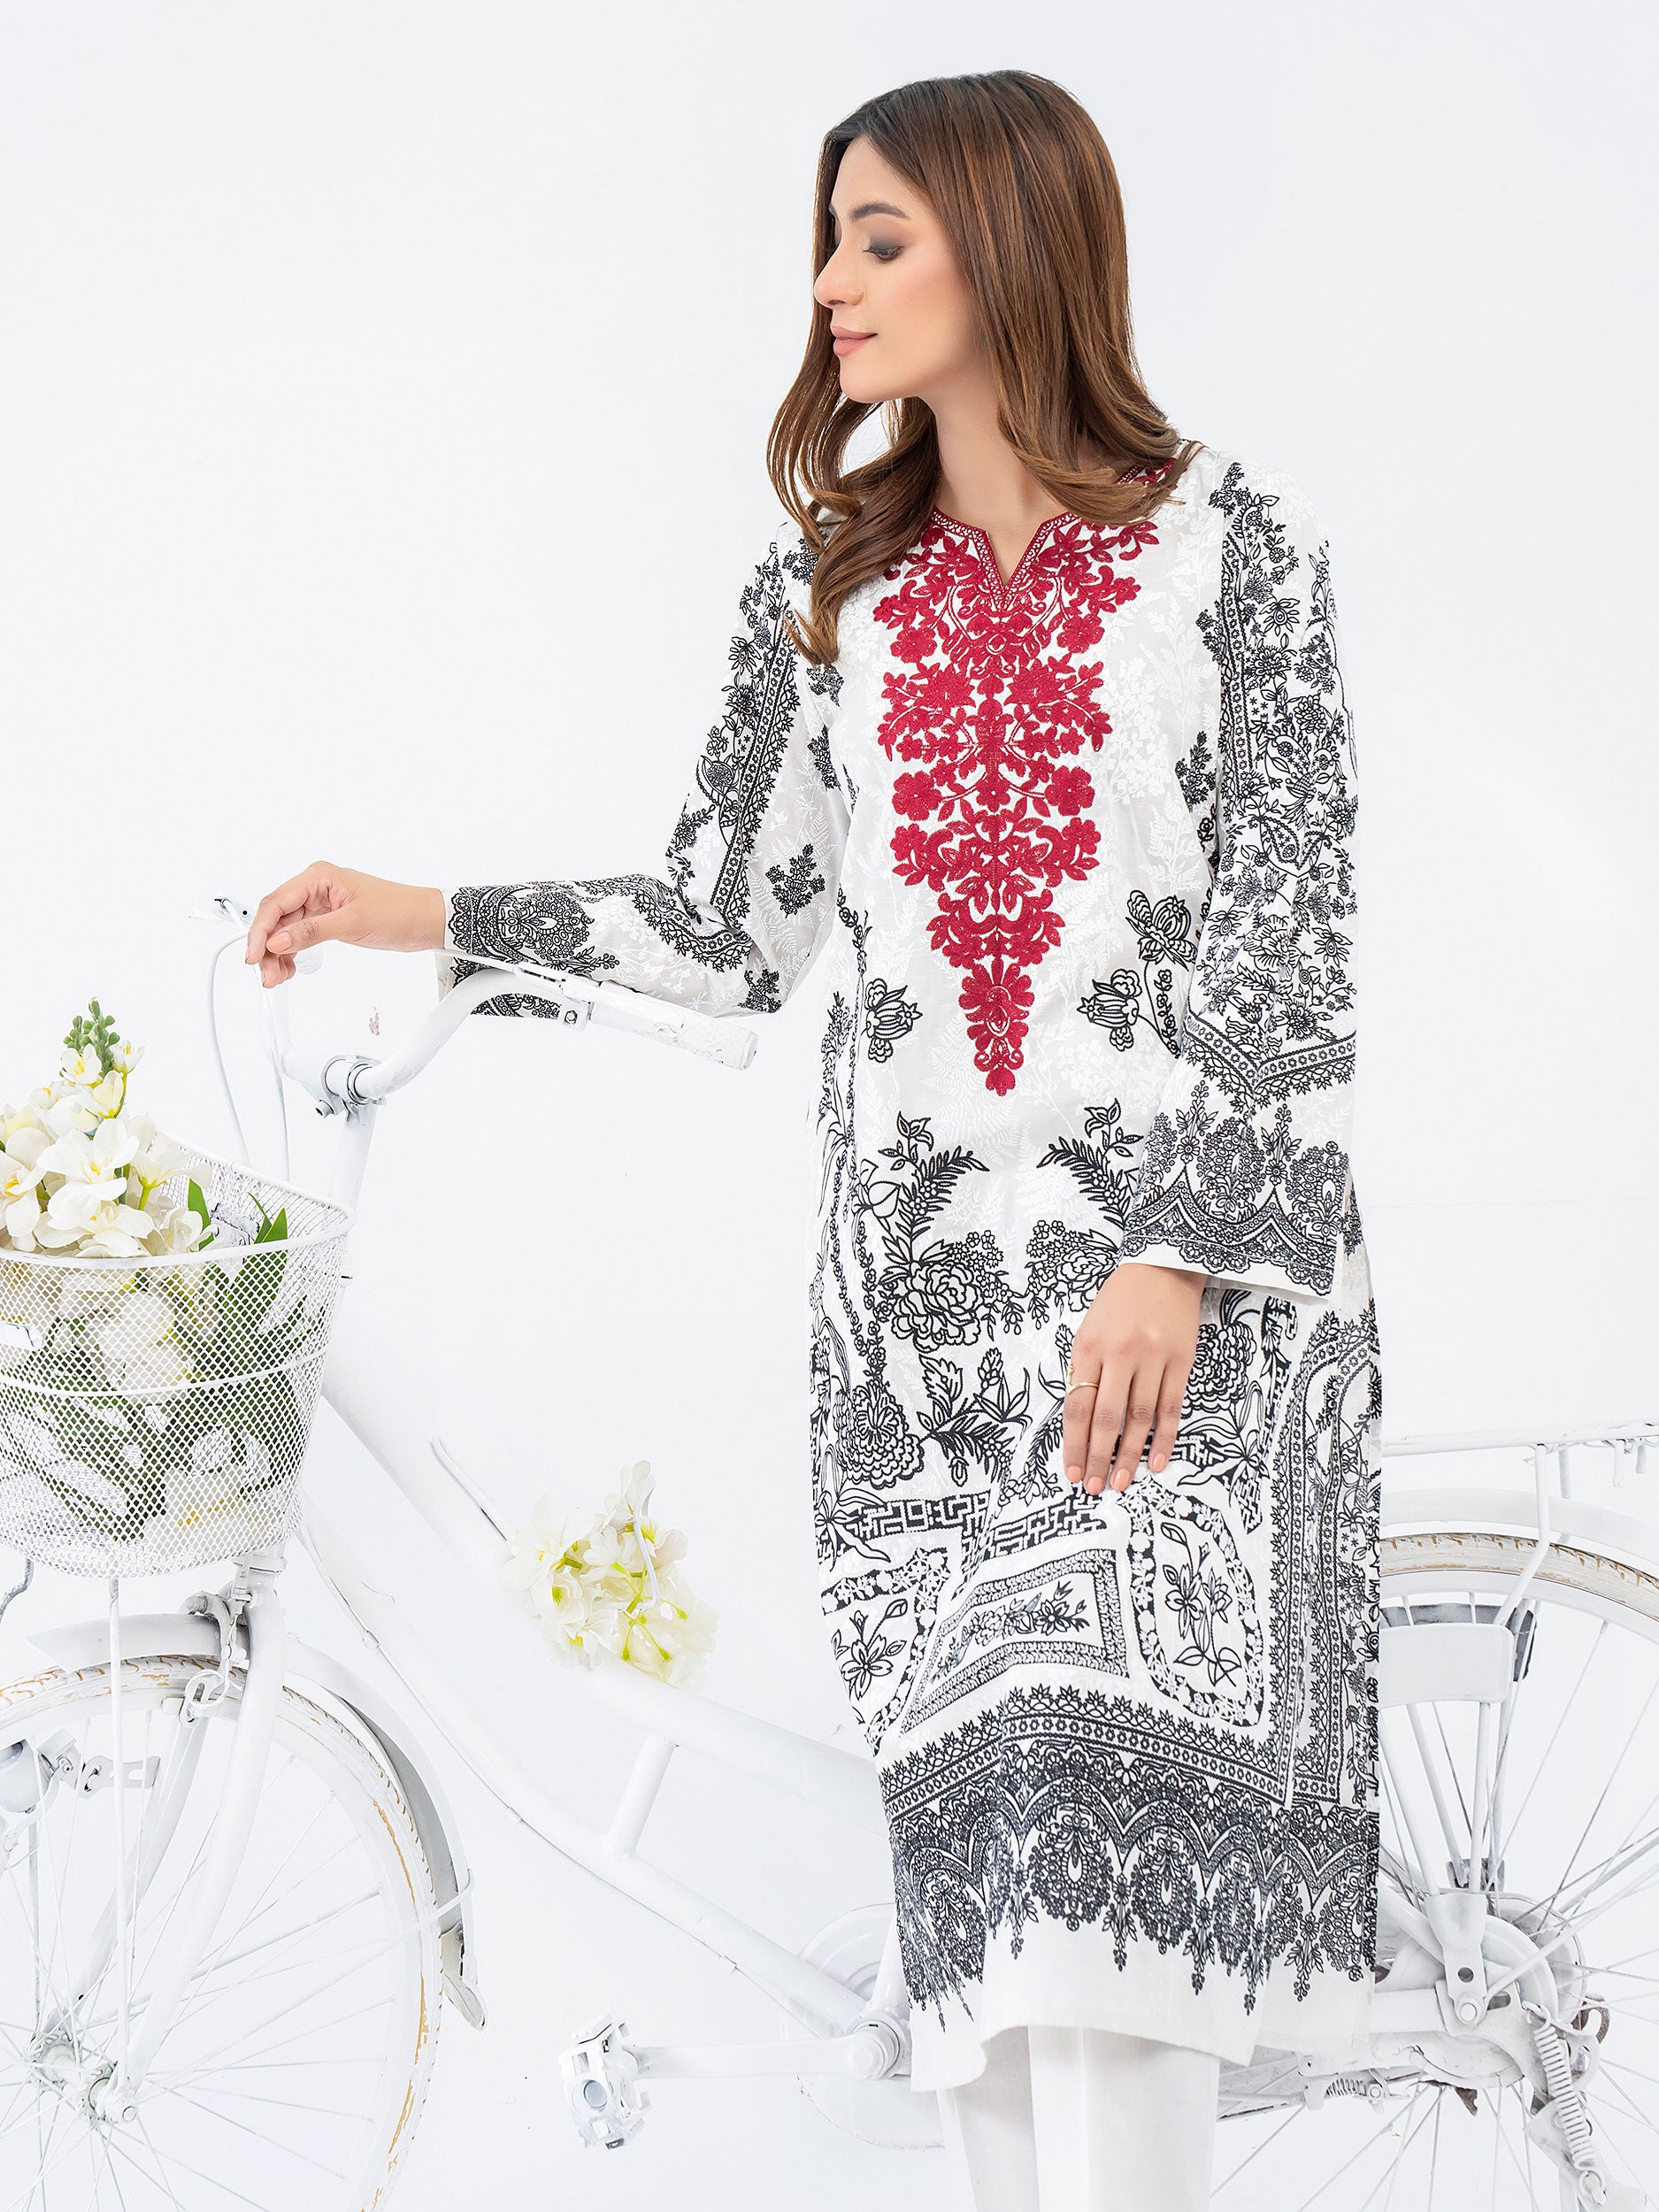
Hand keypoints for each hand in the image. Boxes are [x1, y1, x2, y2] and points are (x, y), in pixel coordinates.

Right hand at [244, 862, 447, 987]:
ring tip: (277, 977)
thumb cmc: (398, 912)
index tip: (253, 955)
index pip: (277, 903)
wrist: (425, 921)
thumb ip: (312, 932)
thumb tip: (278, 940)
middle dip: (268, 947)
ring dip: (278, 954)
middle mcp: (315, 887)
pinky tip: (289, 969)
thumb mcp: (352, 923)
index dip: (261, 931)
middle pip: (277, 918)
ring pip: (286, 930)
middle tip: (267, 974)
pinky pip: (300, 936)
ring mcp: (321, 904)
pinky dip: (292, 953)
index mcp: (319, 877)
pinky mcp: (328, 920)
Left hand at [1063, 1260, 1205, 1497]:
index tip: (1072, 1472)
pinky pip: (1171, 1407)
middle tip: (1094, 1487)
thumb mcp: (1090, 1329)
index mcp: (1088, 1346)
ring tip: (1122, 1481)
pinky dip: (1164, 1437)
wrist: (1162, 1266)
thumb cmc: (1120, 1303)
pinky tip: (1156, 1461)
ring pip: (1139, 1417)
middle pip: (1106, 1418)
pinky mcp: (1181, 1360)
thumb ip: (1086, 1372)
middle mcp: (1119, 1352)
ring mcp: (1153, 1357)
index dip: (1074, 1444)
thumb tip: (1081, 1425)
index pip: (1077, 1406)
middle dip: (1098, 1457)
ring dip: (1130, 1454)